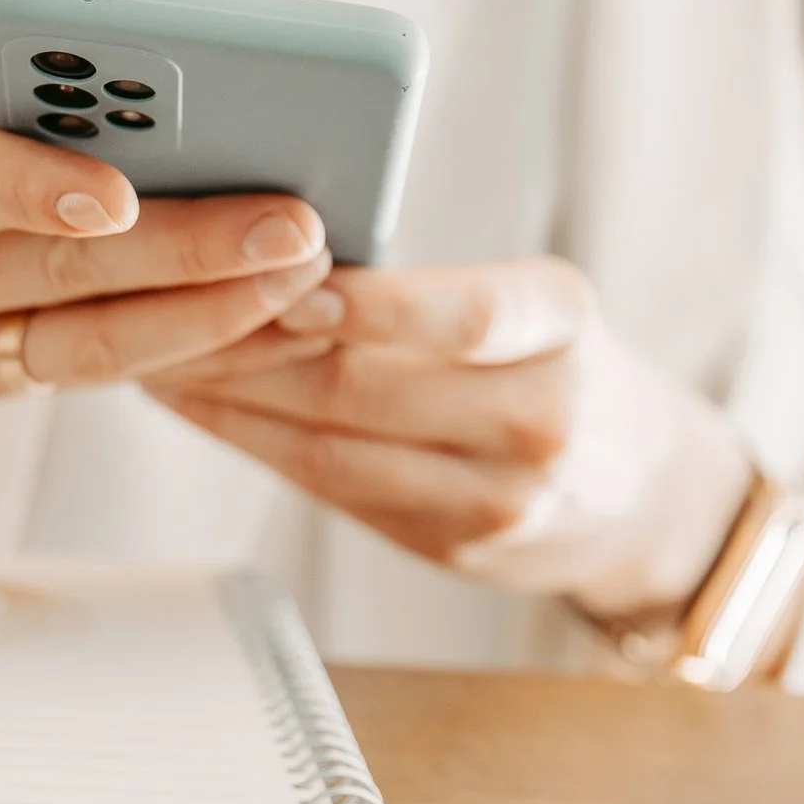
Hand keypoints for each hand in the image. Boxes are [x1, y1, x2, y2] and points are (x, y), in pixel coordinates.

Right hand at [0, 13, 328, 542]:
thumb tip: (11, 71)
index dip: (29, 189)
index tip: (120, 190)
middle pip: (48, 271)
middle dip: (181, 250)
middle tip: (295, 221)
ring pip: (88, 344)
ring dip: (210, 316)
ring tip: (311, 276)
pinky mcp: (4, 384)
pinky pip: (106, 369)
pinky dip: (198, 344)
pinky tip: (284, 313)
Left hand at [148, 259, 754, 619]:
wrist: (647, 499)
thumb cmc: (564, 371)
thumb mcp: (540, 308)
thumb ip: (431, 295)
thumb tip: (276, 256)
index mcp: (563, 325)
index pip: (461, 314)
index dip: (366, 304)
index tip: (282, 278)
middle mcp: (539, 417)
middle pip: (366, 385)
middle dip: (250, 346)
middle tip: (164, 305)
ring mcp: (497, 498)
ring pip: (331, 447)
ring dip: (229, 401)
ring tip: (156, 356)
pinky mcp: (449, 547)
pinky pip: (330, 490)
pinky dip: (256, 444)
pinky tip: (204, 408)